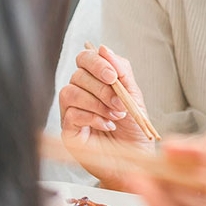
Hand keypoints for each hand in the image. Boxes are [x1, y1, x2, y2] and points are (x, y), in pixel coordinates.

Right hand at [58, 44, 154, 183]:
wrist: (136, 157)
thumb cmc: (134, 127)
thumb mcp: (133, 95)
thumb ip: (121, 70)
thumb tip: (103, 48)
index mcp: (96, 81)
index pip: (85, 59)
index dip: (97, 63)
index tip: (113, 76)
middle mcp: (81, 93)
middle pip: (78, 75)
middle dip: (103, 88)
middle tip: (120, 103)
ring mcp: (71, 111)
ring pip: (70, 92)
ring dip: (98, 103)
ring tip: (116, 115)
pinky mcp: (68, 130)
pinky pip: (71, 114)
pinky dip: (93, 118)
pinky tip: (107, 125)